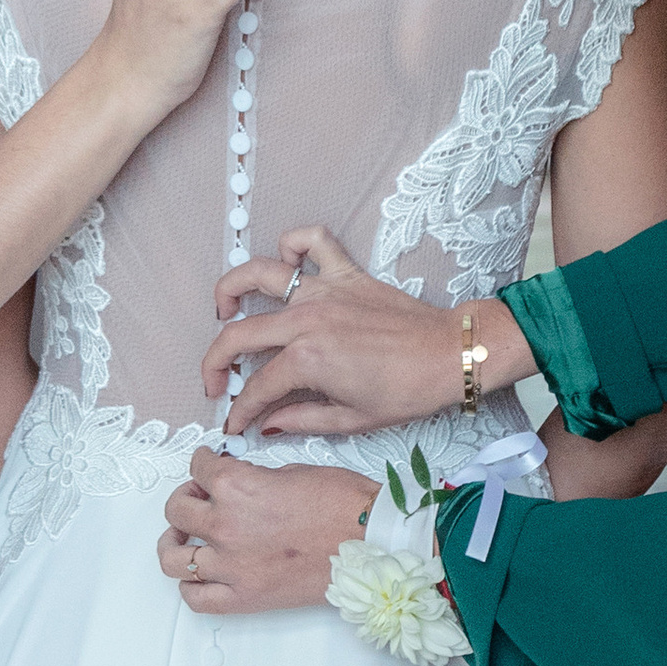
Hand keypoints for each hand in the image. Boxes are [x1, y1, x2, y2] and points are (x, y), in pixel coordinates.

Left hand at [158, 447, 372, 613]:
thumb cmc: (344, 505)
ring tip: (183, 539)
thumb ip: (255, 478)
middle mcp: (225, 525)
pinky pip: (196, 598)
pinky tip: (198, 574)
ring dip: (174, 543)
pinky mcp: (243, 597)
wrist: (370, 544)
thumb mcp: (293, 471)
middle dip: (186, 497)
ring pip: (173, 557)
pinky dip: (190, 587)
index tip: (207, 464)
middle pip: (177, 510)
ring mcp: (231, 565)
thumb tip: (240, 482)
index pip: (198, 468)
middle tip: (198, 497)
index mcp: (236, 486)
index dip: (202, 462)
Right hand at [202, 224, 536, 437]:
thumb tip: (266, 424)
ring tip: (224, 308)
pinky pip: (312, 241)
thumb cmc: (409, 391)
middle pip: (239, 335)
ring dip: (232, 288)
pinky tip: (287, 261)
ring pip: (259, 275)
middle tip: (216, 383)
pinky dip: (294, 243)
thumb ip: (300, 419)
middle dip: (215, 364)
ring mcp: (324, 291)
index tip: (235, 423)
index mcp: (307, 361)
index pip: (256, 388)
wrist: (451, 355)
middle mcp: (307, 320)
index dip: (240, 411)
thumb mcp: (352, 420)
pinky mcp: (346, 273)